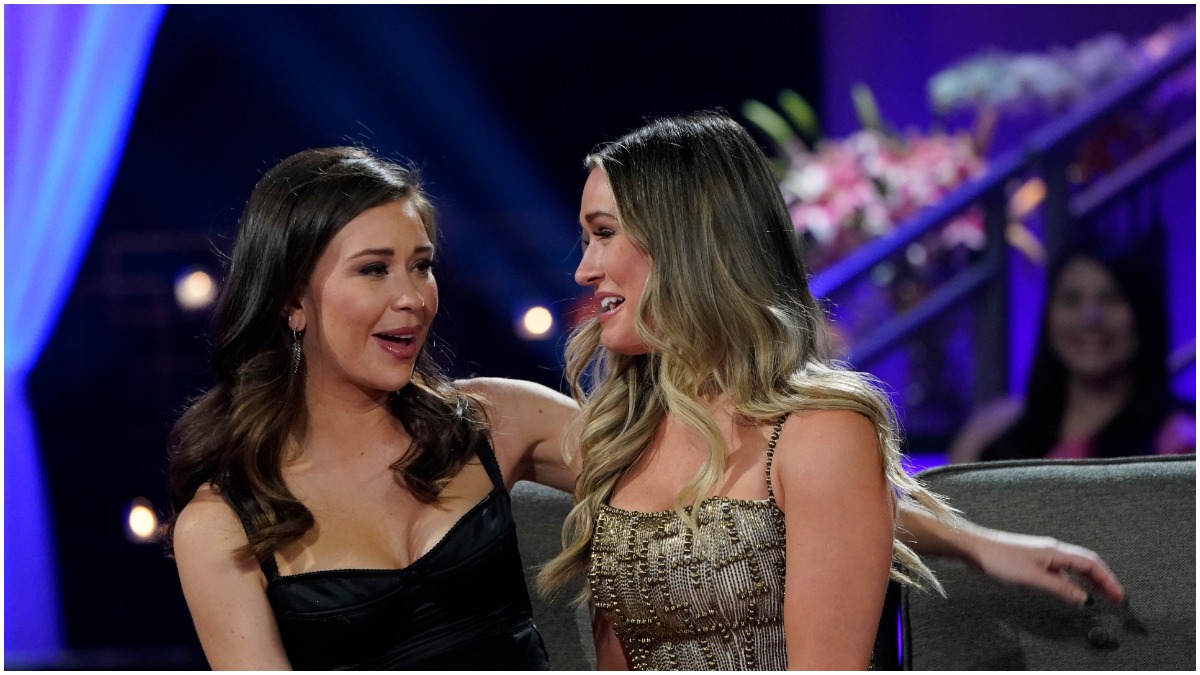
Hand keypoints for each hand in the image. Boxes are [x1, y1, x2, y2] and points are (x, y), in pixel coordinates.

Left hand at [967, 528, 1124, 604]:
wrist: (975, 548)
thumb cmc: (999, 558)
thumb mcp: (1033, 578)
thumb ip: (1060, 589)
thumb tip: (1082, 599)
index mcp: (1057, 551)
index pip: (1092, 564)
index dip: (1108, 580)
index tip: (1119, 596)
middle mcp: (1053, 550)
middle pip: (1087, 564)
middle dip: (1103, 581)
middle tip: (1115, 598)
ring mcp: (1043, 555)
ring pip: (1075, 567)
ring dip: (1089, 581)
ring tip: (1100, 595)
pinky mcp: (1034, 561)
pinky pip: (1062, 571)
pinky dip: (1073, 581)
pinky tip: (1071, 591)